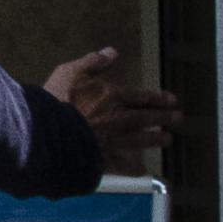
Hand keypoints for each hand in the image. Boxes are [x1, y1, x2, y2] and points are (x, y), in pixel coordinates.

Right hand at [43, 47, 179, 156]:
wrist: (44, 132)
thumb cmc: (56, 99)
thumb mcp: (70, 71)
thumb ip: (92, 62)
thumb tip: (112, 52)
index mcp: (113, 96)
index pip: (142, 97)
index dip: (159, 98)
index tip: (173, 101)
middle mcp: (118, 119)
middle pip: (146, 118)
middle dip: (164, 118)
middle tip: (178, 119)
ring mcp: (111, 141)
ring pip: (139, 140)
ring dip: (154, 140)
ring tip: (167, 140)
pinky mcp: (102, 159)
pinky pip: (121, 164)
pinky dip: (132, 167)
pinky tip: (140, 170)